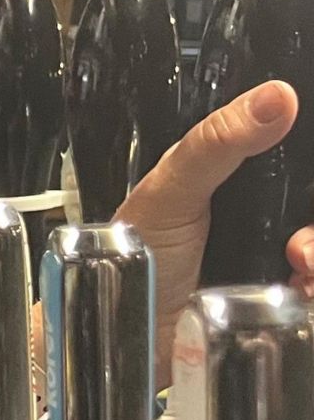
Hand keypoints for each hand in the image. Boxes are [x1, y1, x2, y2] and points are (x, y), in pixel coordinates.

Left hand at [114, 80, 297, 378]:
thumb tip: (276, 96)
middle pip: (313, 203)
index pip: (298, 162)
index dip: (308, 164)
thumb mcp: (171, 188)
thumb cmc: (133, 250)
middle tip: (299, 247)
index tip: (311, 183)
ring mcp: (275, 256)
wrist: (124, 323)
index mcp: (242, 176)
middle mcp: (266, 213)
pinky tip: (302, 290)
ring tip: (300, 267)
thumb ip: (217, 142)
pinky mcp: (280, 296)